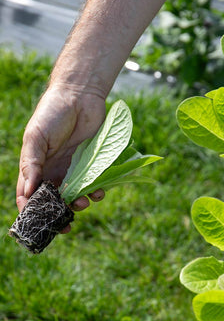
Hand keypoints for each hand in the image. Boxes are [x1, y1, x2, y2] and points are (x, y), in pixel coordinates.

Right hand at [17, 85, 106, 229]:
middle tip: (66, 224)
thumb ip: (31, 163)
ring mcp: (74, 169)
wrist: (81, 96)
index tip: (38, 223)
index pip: (29, 194)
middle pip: (54, 200)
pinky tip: (98, 192)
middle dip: (59, 214)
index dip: (31, 210)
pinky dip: (96, 192)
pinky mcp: (92, 165)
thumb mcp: (36, 137)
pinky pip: (94, 185)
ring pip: (75, 196)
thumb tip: (27, 191)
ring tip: (83, 203)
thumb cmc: (52, 113)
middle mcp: (55, 171)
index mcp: (36, 166)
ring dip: (79, 205)